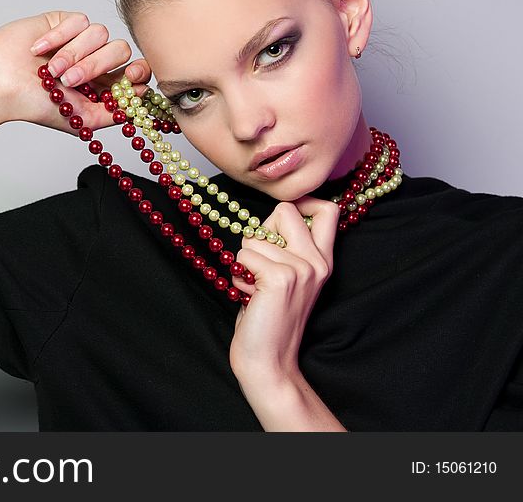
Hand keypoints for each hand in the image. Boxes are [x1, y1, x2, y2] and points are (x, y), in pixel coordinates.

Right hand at [0, 11, 151, 132]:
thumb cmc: (34, 105)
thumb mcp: (81, 119)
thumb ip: (114, 113)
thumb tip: (143, 98)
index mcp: (101, 84)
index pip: (135, 70)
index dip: (139, 70)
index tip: (130, 75)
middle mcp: (93, 60)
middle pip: (120, 50)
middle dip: (97, 66)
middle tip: (71, 80)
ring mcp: (79, 39)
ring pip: (101, 33)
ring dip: (75, 54)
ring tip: (52, 70)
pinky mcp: (63, 21)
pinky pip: (79, 21)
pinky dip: (59, 38)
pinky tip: (38, 51)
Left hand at [227, 197, 340, 386]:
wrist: (269, 362)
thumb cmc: (268, 319)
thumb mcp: (286, 278)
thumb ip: (286, 249)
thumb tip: (268, 221)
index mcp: (322, 260)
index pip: (327, 209)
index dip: (301, 203)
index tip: (280, 224)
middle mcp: (317, 261)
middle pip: (285, 210)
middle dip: (262, 231)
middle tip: (261, 264)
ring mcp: (302, 269)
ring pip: (253, 237)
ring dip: (244, 262)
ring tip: (255, 289)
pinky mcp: (280, 278)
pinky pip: (243, 256)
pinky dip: (238, 275)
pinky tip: (250, 296)